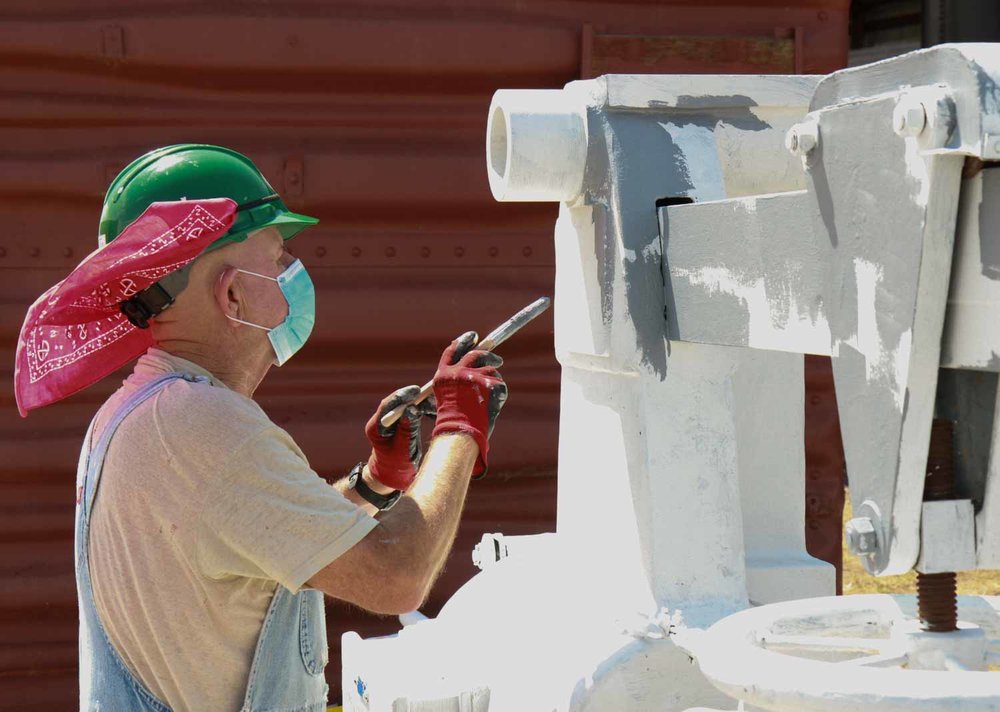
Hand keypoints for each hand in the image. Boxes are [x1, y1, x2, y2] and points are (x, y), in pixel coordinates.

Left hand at [365, 385, 435, 490]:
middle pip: (397, 403)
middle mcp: (382, 421)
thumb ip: (407, 430)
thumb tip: (412, 409)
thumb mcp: (403, 450)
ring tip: (434, 405)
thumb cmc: (397, 466)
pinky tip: (433, 410)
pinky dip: (422, 409)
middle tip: (430, 396)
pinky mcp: (400, 421)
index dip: (401, 397)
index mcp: (376, 429)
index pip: (387, 407)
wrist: (394, 475)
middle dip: (414, 398)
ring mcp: (390, 421)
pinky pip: (410, 411)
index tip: (416, 392)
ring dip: (420, 403)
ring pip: (405, 405)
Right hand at [430, 331, 507, 476]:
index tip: (472, 337)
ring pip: (490, 371)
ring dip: (493, 381)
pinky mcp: (489, 383)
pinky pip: (500, 384)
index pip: (452, 351)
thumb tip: (475, 369)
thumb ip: (458, 384)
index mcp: (443, 376)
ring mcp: (474, 376)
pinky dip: (499, 393)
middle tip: (497, 360)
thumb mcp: (449, 398)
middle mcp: (457, 372)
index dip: (462, 343)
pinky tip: (492, 406)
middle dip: (488, 355)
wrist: (460, 434)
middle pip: (476, 354)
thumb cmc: (455, 423)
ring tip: (488, 400)